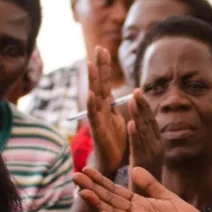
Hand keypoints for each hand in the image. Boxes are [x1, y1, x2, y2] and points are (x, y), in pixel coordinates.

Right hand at [73, 166, 211, 211]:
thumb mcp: (166, 197)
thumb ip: (151, 185)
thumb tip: (134, 169)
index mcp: (140, 205)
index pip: (116, 191)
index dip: (101, 181)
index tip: (86, 169)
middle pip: (110, 201)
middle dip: (93, 189)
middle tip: (75, 177)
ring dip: (99, 205)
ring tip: (83, 193)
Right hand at [86, 46, 127, 177]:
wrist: (112, 164)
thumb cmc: (116, 143)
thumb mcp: (121, 121)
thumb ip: (119, 108)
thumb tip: (122, 94)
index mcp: (107, 107)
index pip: (106, 82)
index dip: (104, 67)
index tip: (103, 49)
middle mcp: (100, 109)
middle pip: (99, 84)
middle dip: (99, 66)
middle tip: (98, 48)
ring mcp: (97, 118)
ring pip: (94, 96)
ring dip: (92, 80)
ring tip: (89, 64)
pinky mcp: (97, 130)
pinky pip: (93, 116)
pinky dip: (91, 105)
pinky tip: (90, 94)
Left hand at [127, 86, 163, 177]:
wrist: (155, 205)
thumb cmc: (150, 183)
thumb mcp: (150, 163)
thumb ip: (146, 149)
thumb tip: (141, 137)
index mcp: (157, 146)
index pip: (150, 123)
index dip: (144, 107)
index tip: (138, 92)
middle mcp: (156, 149)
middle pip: (148, 125)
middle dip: (142, 107)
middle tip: (136, 90)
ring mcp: (151, 157)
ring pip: (143, 134)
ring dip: (138, 116)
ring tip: (133, 100)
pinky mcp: (143, 166)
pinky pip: (138, 149)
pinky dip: (135, 136)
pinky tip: (131, 124)